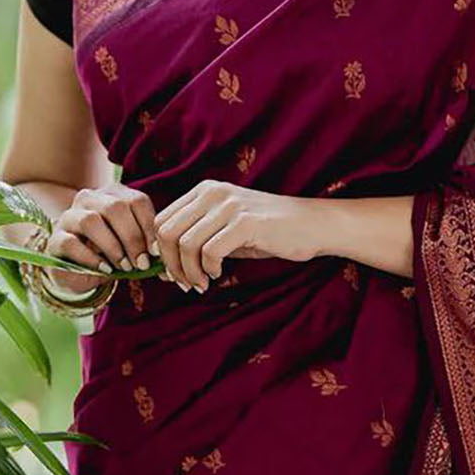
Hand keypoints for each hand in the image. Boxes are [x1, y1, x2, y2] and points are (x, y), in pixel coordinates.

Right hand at [43, 184, 157, 294]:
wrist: (80, 271)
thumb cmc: (112, 253)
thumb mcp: (133, 247)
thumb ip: (147, 247)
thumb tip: (166, 267)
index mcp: (114, 194)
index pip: (137, 200)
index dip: (149, 227)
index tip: (156, 252)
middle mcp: (89, 198)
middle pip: (115, 208)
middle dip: (133, 238)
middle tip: (142, 263)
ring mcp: (69, 216)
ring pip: (91, 221)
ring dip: (113, 247)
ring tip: (124, 266)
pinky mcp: (55, 239)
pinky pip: (71, 243)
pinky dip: (91, 259)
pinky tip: (105, 270)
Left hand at [151, 181, 319, 291]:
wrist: (312, 225)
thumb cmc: (269, 231)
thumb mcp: (228, 227)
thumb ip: (199, 237)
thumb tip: (166, 264)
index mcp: (205, 191)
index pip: (162, 220)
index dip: (162, 251)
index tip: (173, 272)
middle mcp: (213, 193)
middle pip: (167, 232)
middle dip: (171, 264)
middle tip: (185, 283)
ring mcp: (229, 206)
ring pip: (186, 244)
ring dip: (190, 271)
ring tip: (202, 283)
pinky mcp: (245, 223)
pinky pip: (210, 251)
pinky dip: (209, 269)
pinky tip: (219, 273)